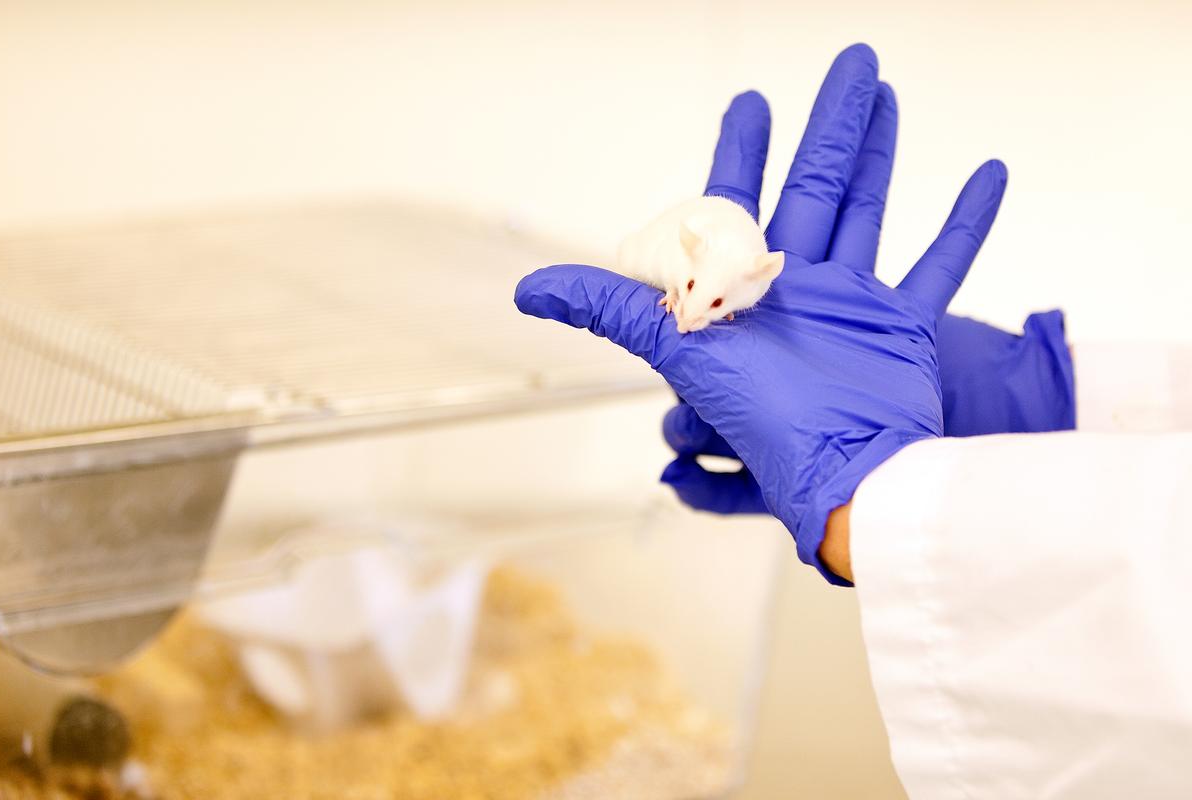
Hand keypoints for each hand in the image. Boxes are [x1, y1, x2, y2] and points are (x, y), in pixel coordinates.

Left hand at [514, 45, 1007, 582]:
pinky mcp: (900, 326)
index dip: (740, 149)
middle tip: (850, 64)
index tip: (750, 101)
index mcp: (744, 288)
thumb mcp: (678, 351)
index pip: (736, 201)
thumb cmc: (766, 424)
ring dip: (881, 153)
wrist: (844, 478)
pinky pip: (939, 263)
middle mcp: (796, 289)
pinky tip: (990, 174)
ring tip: (889, 96)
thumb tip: (528, 289)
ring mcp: (851, 304)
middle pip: (816, 187)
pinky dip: (966, 224)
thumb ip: (610, 309)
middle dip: (830, 125)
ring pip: (870, 208)